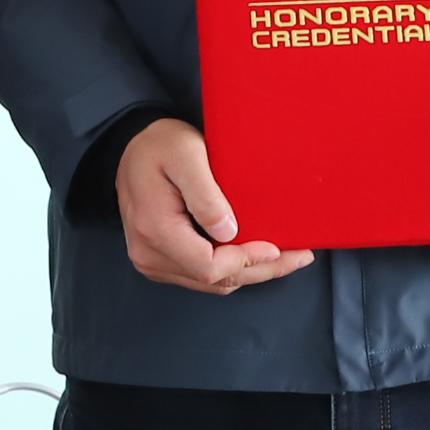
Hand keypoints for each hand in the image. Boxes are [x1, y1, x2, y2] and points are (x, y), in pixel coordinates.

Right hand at [115, 118, 316, 295]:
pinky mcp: (160, 261)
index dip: (247, 261)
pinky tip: (255, 255)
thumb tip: (229, 233)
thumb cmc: (160, 145)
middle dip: (261, 271)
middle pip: (215, 281)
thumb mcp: (185, 154)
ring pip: (211, 284)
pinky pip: (201, 275)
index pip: (209, 266)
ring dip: (250, 272)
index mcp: (155, 229)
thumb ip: (205, 195)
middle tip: (299, 257)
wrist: (130, 148)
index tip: (278, 247)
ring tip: (286, 257)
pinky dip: (232, 269)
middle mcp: (149, 254)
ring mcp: (152, 261)